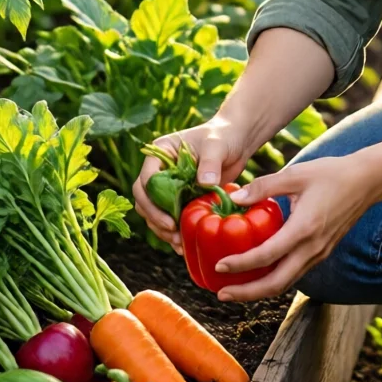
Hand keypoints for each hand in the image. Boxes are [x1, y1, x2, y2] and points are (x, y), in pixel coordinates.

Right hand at [133, 114, 252, 251]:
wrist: (236, 141)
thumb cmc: (224, 136)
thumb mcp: (216, 146)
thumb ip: (210, 162)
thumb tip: (204, 182)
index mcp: (161, 152)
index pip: (146, 179)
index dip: (152, 201)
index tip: (169, 219)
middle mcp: (159, 169)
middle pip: (144, 198)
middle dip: (155, 218)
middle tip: (172, 232)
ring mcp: (168, 185)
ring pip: (153, 211)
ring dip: (161, 229)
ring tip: (178, 243)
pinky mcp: (180, 197)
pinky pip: (169, 216)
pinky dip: (173, 231)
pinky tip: (183, 244)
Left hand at [212, 155, 376, 303]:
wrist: (367, 181)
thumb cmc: (331, 173)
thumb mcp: (295, 174)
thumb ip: (264, 186)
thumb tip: (234, 198)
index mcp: (304, 228)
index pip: (267, 255)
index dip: (241, 264)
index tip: (219, 266)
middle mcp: (312, 248)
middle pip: (276, 284)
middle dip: (247, 293)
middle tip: (223, 293)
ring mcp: (319, 253)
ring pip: (286, 283)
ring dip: (260, 290)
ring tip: (236, 288)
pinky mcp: (322, 252)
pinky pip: (295, 273)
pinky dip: (274, 279)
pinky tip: (260, 272)